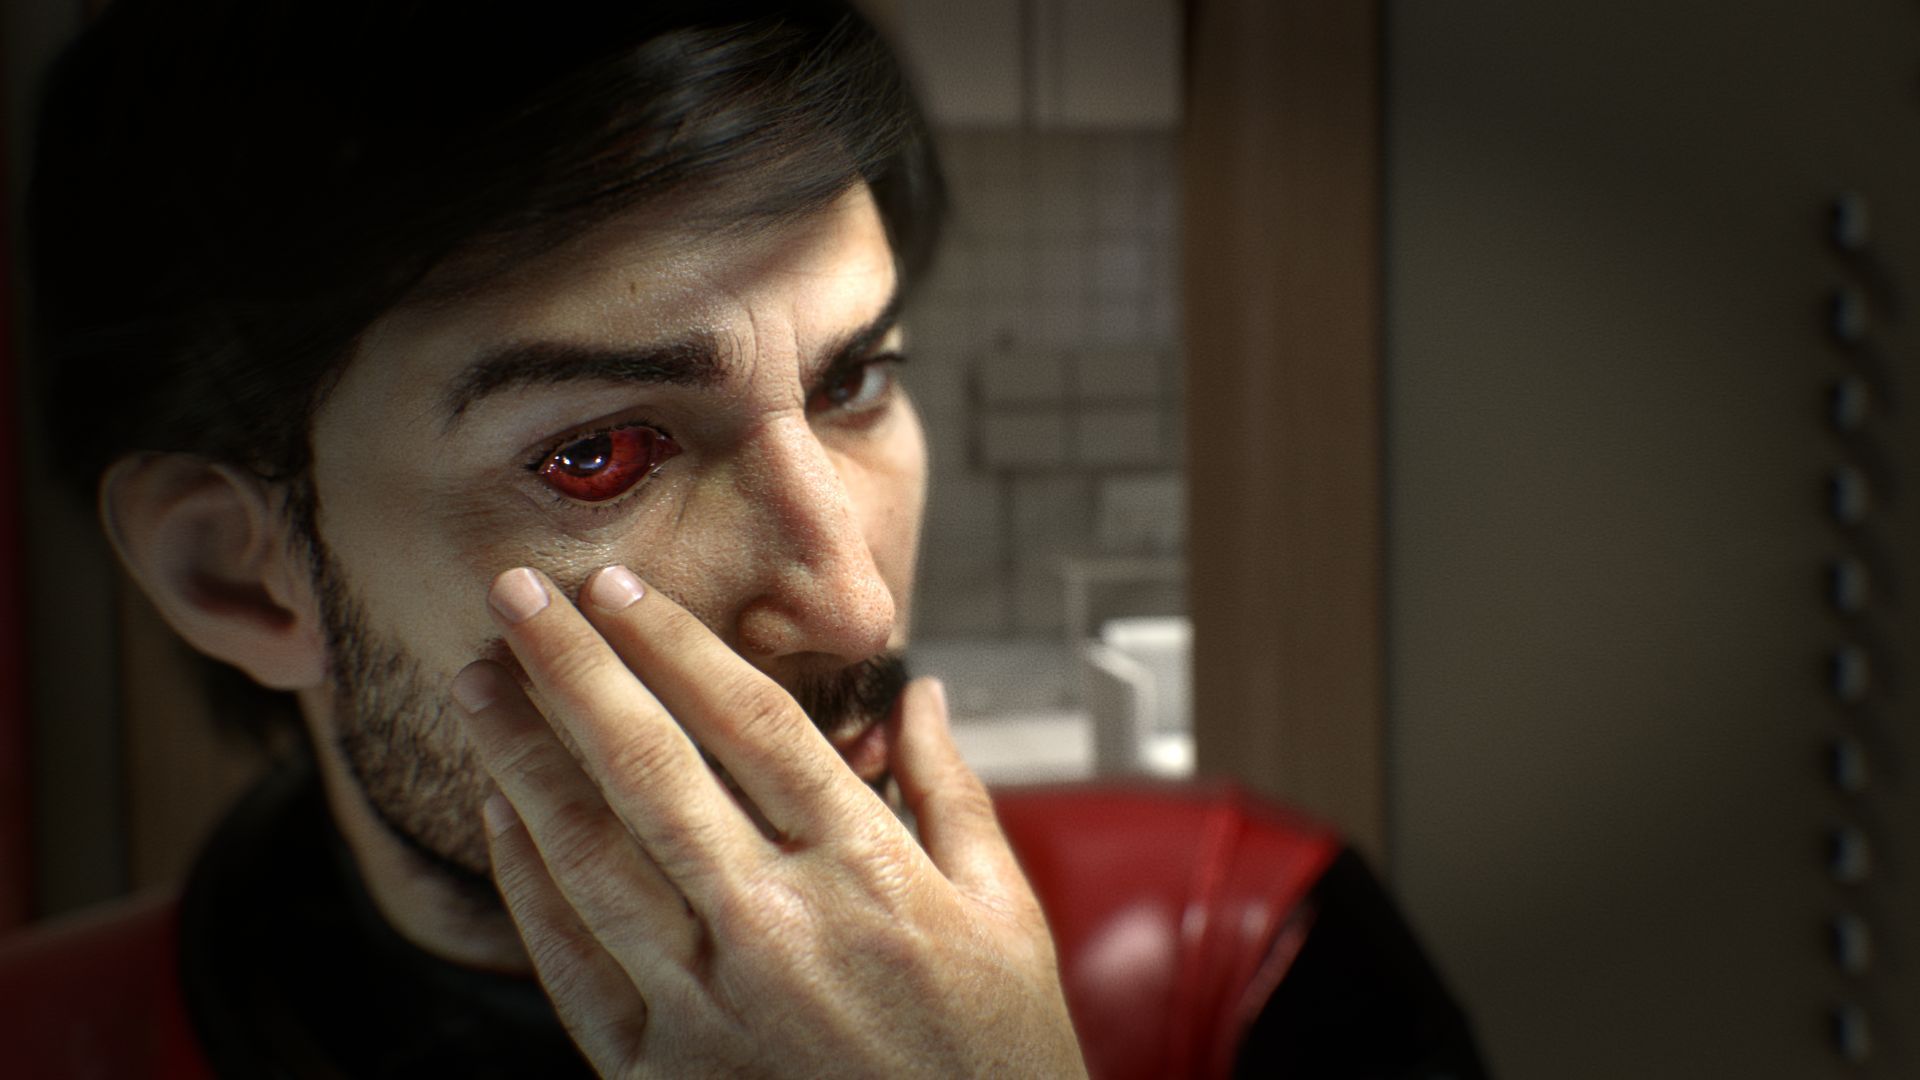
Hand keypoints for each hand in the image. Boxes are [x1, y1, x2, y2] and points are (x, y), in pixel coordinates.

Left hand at [450, 565, 1087, 1077]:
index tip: (620, 587)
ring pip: (591, 855)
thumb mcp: (1006, 914)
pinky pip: (573, 963)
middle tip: (516, 592)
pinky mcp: (658, 1073)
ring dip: (523, 758)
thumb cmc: (994, 1055)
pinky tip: (499, 814)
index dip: (676, 646)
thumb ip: (952, 794)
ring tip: (480, 681)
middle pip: (652, 769)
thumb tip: (921, 695)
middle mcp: (777, 927)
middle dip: (573, 669)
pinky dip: (528, 883)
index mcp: (868, 873)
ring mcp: (708, 1005)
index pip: (751, 726)